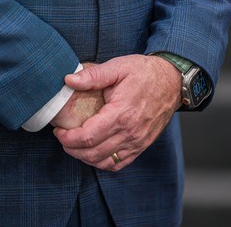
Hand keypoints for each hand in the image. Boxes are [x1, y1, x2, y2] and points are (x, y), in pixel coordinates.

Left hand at [53, 55, 181, 170]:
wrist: (171, 80)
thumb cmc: (144, 72)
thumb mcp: (117, 67)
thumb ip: (92, 75)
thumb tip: (69, 80)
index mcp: (121, 114)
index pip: (89, 136)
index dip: (69, 138)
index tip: (59, 131)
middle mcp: (130, 133)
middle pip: (94, 153)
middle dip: (72, 149)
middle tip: (62, 138)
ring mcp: (137, 142)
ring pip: (106, 162)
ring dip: (86, 158)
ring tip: (74, 146)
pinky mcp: (142, 145)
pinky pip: (119, 163)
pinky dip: (103, 163)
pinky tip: (93, 153)